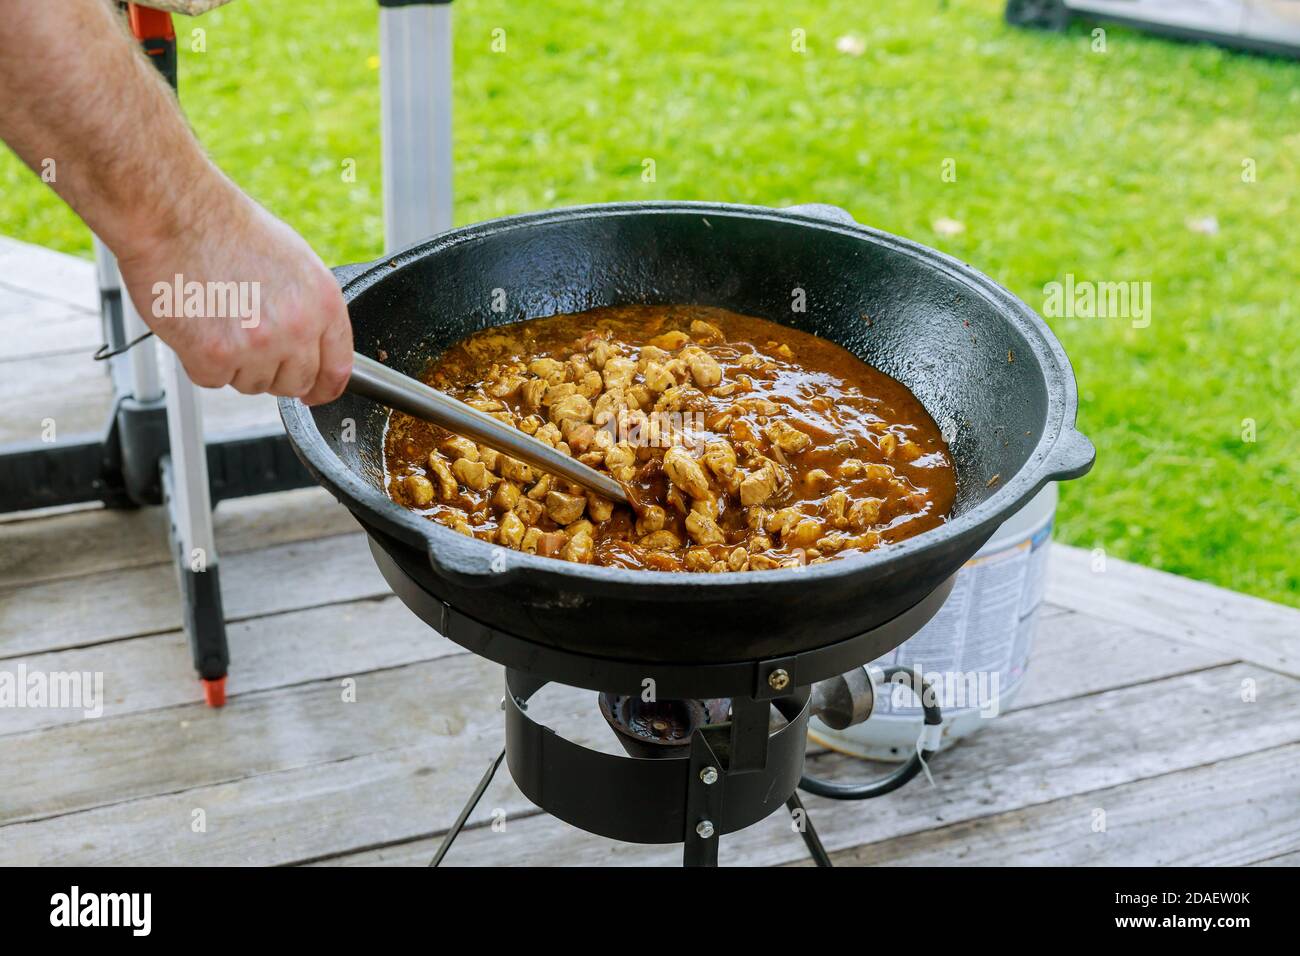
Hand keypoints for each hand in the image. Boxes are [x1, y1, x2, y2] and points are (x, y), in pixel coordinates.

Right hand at [116, 190, 352, 405]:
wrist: (175, 213)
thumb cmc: (227, 229)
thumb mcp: (295, 261)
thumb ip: (310, 309)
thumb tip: (313, 345)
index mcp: (323, 303)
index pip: (338, 368)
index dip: (325, 386)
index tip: (316, 391)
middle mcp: (297, 328)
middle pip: (295, 384)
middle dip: (274, 372)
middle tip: (249, 341)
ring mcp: (257, 346)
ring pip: (253, 385)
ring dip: (235, 364)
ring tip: (219, 317)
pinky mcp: (214, 357)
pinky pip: (213, 381)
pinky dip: (200, 361)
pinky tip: (197, 324)